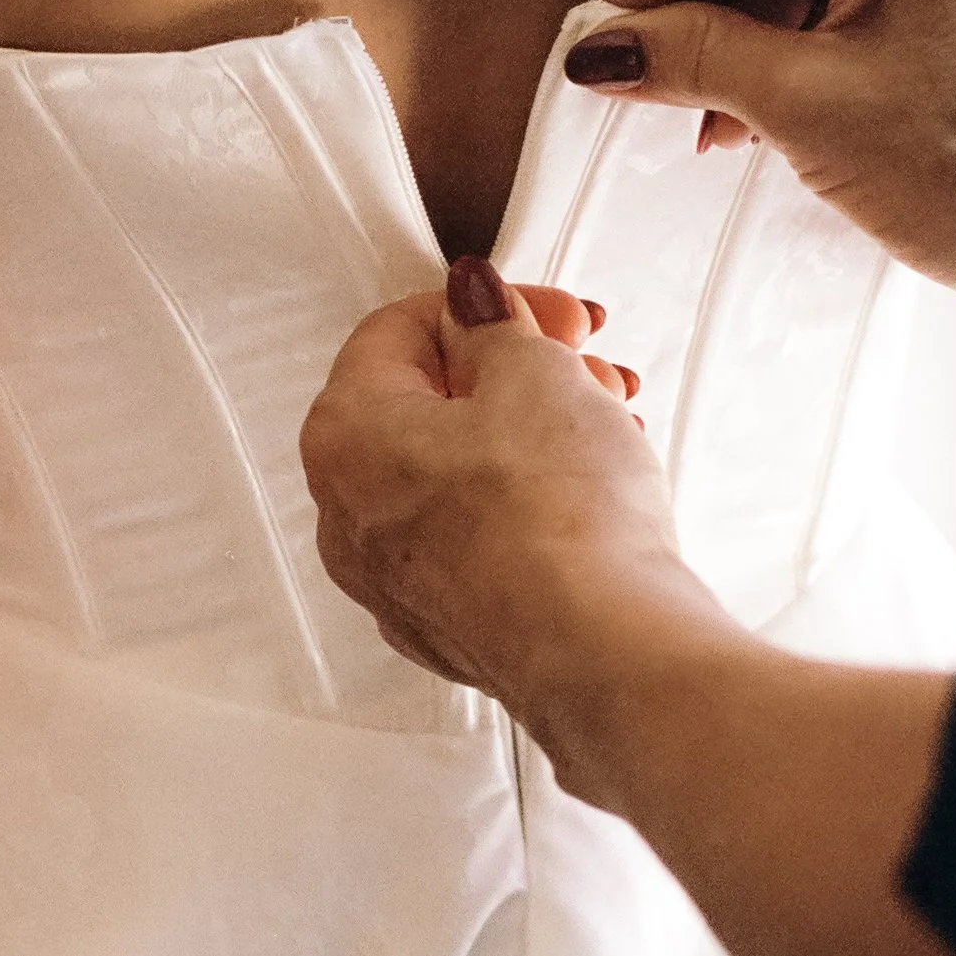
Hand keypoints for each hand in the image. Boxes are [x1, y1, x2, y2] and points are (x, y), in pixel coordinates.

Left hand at [301, 262, 724, 794]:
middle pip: (428, 405)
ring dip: (534, 433)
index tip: (553, 316)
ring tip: (610, 425)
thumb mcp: (534, 375)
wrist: (603, 651)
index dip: (488, 308)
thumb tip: (472, 303)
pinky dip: (530, 503)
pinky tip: (594, 492)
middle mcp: (349, 516)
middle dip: (518, 372)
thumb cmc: (557, 519)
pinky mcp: (452, 629)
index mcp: (345, 435)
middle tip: (585, 365)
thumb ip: (494, 325)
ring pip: (459, 474)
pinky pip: (481, 538)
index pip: (397, 331)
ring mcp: (396, 583)